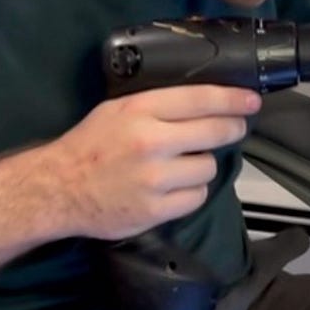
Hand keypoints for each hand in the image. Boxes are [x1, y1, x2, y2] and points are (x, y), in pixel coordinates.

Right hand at [42, 85, 260, 239]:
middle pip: (215, 132)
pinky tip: (173, 187)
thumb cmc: (90, 145)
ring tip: (181, 165)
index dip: (233, 100)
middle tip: (234, 128)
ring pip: (208, 168)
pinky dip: (190, 193)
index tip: (251, 101)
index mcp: (140, 110)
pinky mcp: (155, 209)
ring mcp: (153, 178)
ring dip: (201, 166)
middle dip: (230, 128)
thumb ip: (158, 104)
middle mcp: (150, 142)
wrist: (58, 189)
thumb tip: (206, 101)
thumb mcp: (117, 109)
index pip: (200, 99)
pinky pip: (196, 197)